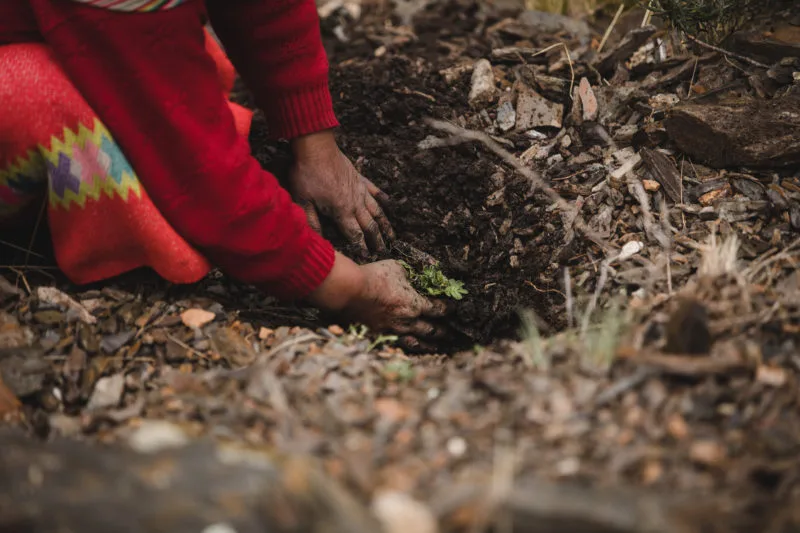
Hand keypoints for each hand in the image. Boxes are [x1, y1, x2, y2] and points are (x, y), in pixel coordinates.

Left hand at [290, 130, 393, 256]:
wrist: (316, 147)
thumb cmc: (306, 174)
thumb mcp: (303, 201)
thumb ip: (311, 223)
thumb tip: (316, 242)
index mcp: (341, 211)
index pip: (355, 235)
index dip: (362, 247)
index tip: (367, 257)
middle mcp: (355, 203)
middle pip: (370, 226)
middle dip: (377, 240)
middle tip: (383, 251)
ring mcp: (360, 190)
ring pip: (377, 211)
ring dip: (385, 225)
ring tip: (392, 236)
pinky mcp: (359, 178)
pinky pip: (375, 191)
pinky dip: (383, 199)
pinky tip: (389, 205)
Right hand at [307, 253, 447, 349]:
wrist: (350, 292)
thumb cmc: (374, 277)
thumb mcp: (398, 267)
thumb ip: (414, 270)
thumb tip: (427, 269)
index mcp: (415, 304)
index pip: (439, 309)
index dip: (448, 309)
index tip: (453, 309)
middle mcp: (408, 321)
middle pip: (432, 330)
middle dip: (444, 331)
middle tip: (452, 334)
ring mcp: (394, 330)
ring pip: (418, 341)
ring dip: (430, 344)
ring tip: (438, 347)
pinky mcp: (380, 335)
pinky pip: (400, 345)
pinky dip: (410, 348)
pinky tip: (413, 348)